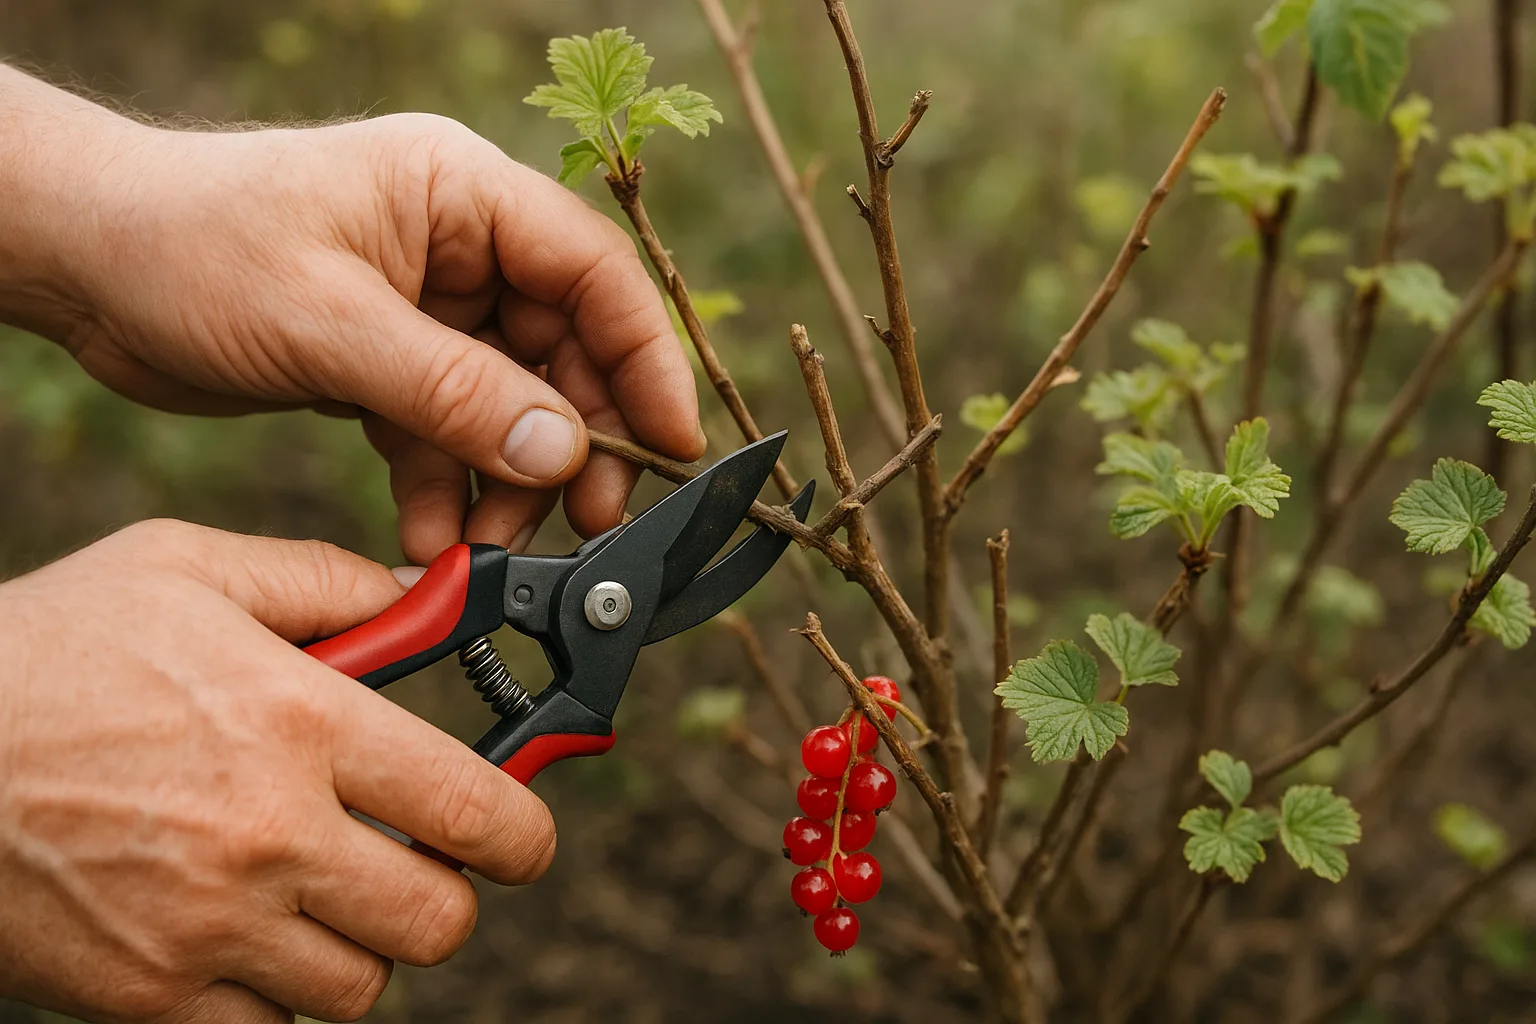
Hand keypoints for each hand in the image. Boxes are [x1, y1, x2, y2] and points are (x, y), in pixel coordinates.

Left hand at [0, 69, 704, 563]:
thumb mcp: (329, 323)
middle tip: (582, 523)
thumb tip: (564, 454)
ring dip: (505, 484)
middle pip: (565, 352)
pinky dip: (447, 488)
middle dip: (571, 445)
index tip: (671, 448)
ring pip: (511, 406)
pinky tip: (429, 538)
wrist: (85, 266)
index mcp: (463, 193)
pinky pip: (449, 434)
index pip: (593, 274)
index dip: (646, 360)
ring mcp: (430, 306)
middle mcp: (462, 246)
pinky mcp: (392, 361)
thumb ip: (453, 392)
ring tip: (478, 550)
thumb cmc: (191, 247)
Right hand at [0, 519, 555, 1022]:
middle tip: (414, 860)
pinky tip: (243, 931)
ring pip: (360, 986)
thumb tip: (424, 596)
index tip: (521, 829)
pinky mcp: (145, 994)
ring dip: (359, 944)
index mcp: (301, 724)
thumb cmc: (47, 646)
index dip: (525, 829)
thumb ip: (325, 581)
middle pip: (440, 922)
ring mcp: (207, 928)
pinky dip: (272, 993)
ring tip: (317, 889)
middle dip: (447, 894)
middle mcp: (269, 834)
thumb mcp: (188, 570)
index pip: (478, 809)